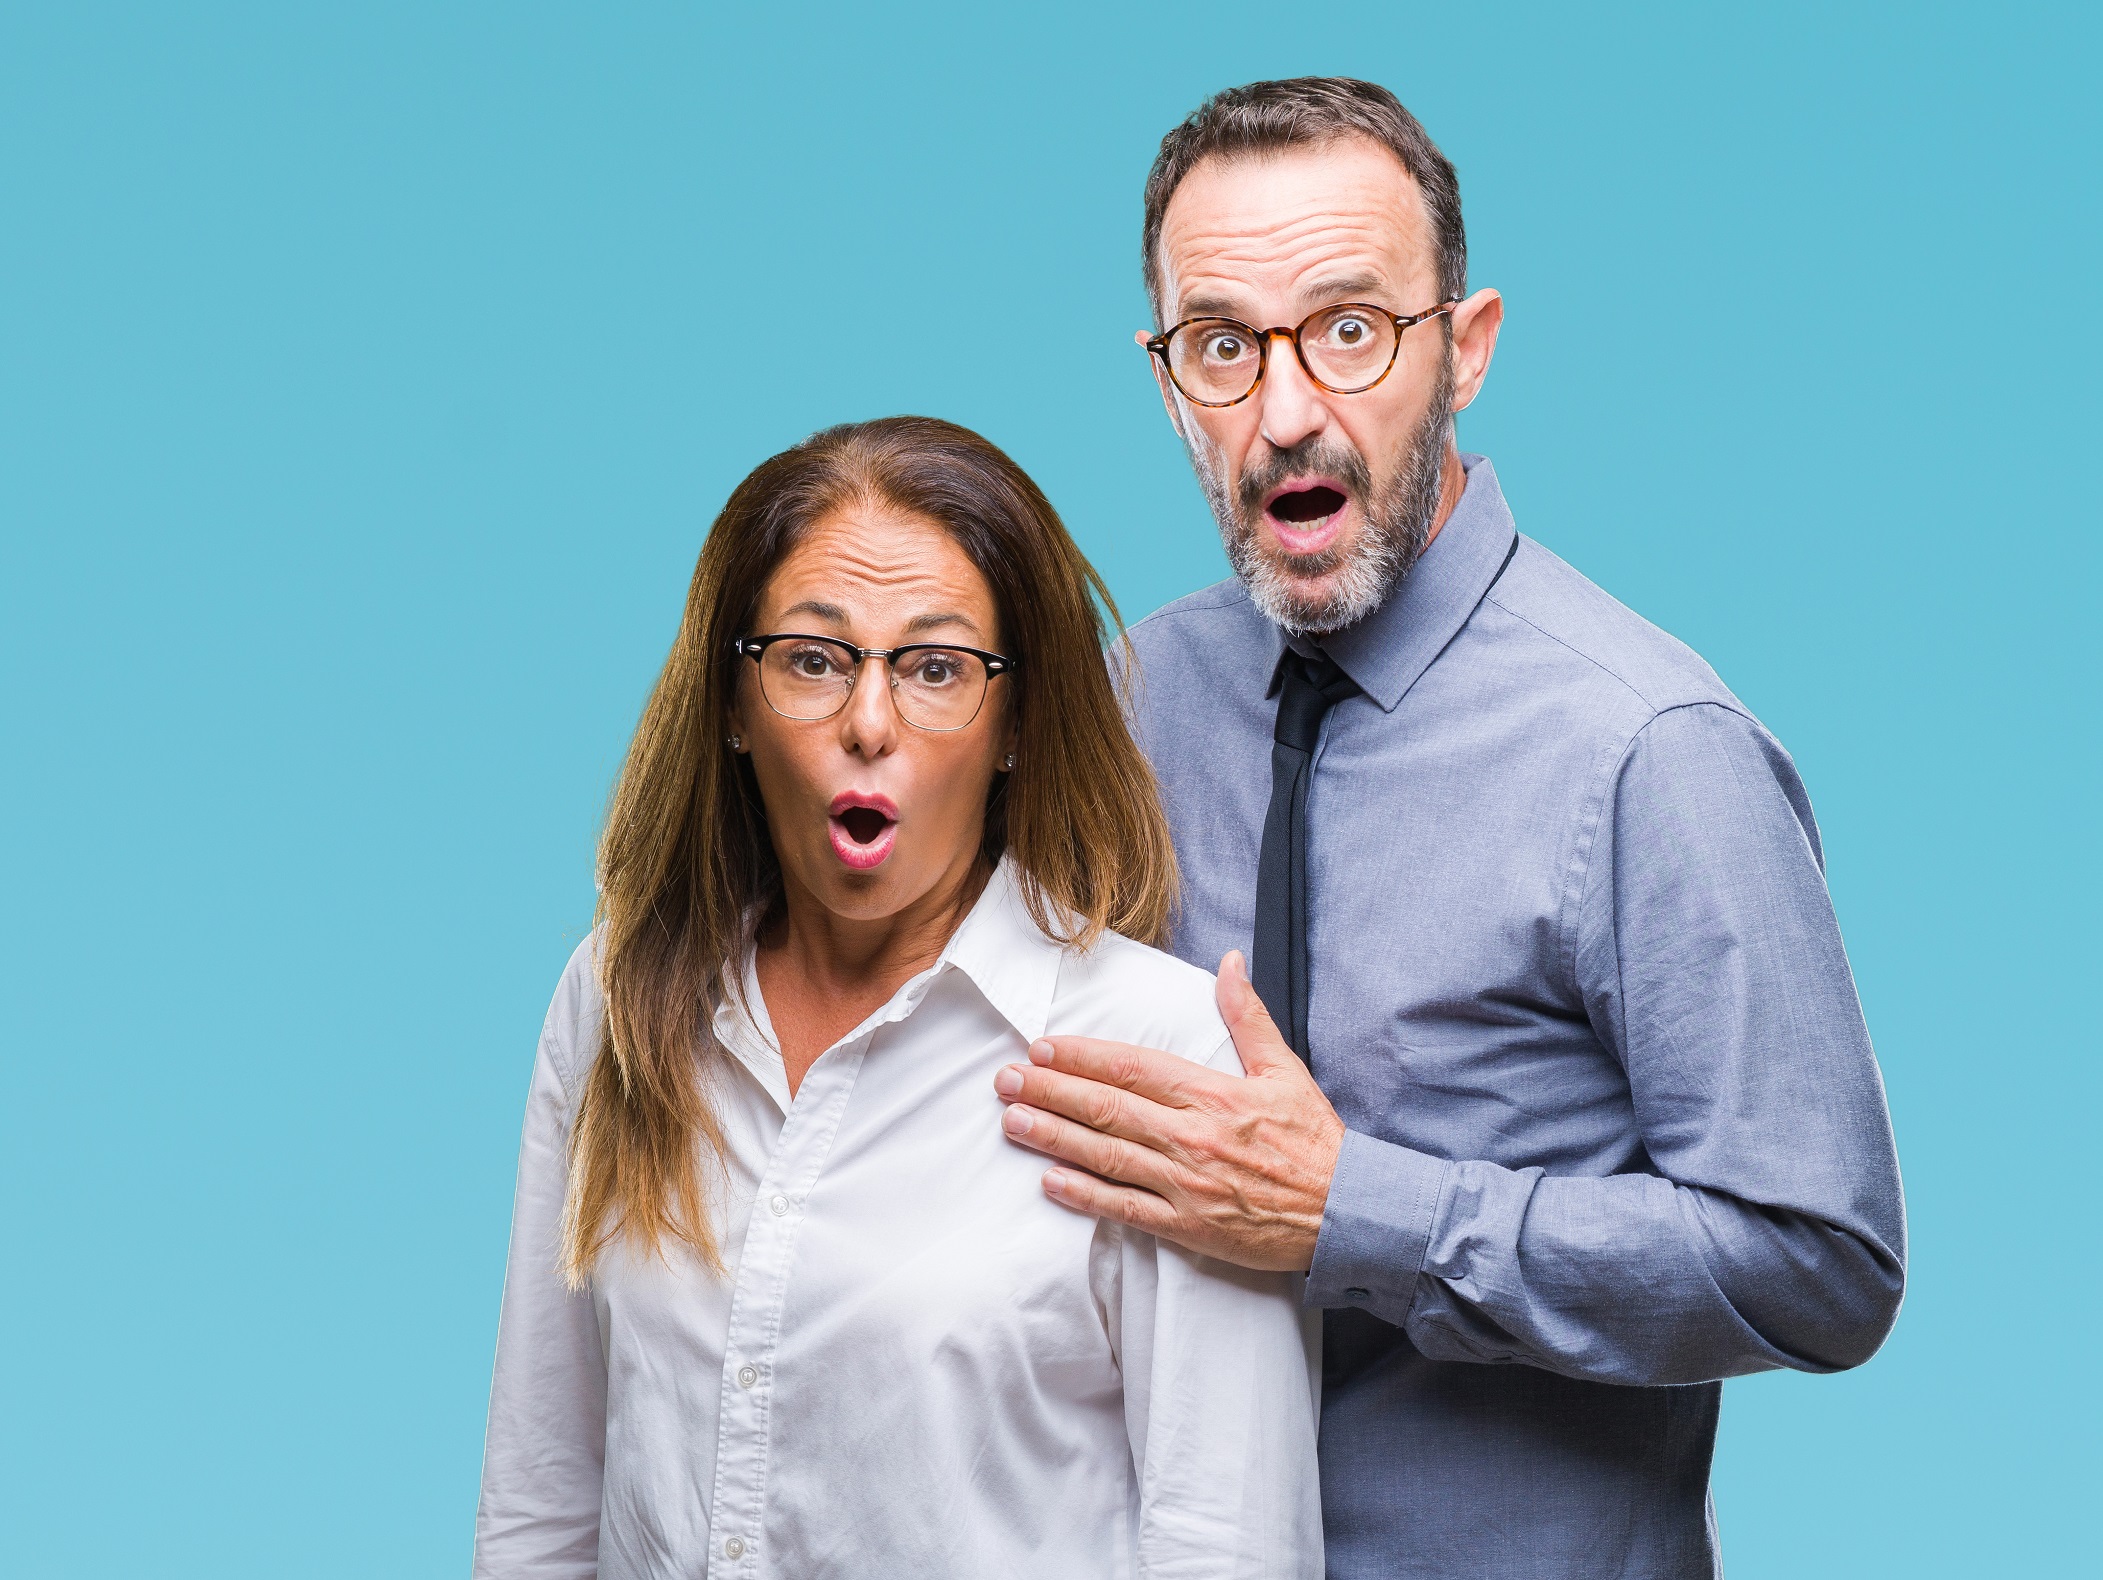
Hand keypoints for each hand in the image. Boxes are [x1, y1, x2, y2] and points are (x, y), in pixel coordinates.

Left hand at [992, 950, 1347, 1271]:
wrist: (1347, 1212)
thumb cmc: (1315, 1141)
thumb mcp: (1285, 1069)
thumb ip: (1248, 1016)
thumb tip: (1230, 962)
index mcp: (1213, 1094)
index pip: (1133, 1068)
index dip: (1082, 1058)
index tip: (1043, 1048)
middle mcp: (1193, 1136)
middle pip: (1108, 1109)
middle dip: (1051, 1092)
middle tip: (1005, 1081)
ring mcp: (1187, 1183)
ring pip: (1108, 1156)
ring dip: (1055, 1138)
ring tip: (1013, 1123)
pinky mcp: (1189, 1226)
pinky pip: (1128, 1210)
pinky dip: (1087, 1196)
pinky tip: (1051, 1182)